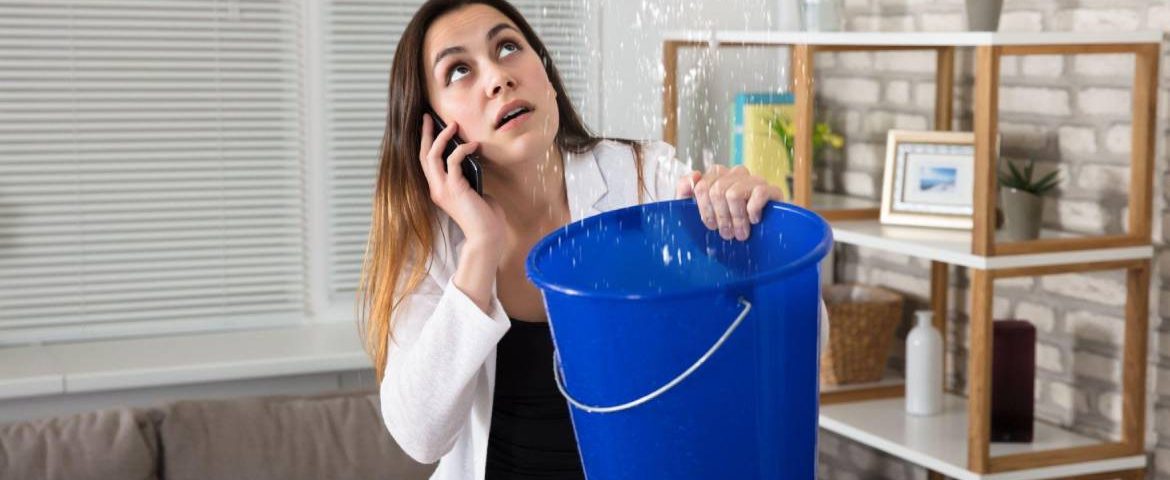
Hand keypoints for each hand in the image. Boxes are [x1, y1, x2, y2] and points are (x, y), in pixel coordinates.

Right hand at [419, 115, 505, 249]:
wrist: (487, 235)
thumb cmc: (484, 216)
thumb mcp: (472, 191)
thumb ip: (467, 177)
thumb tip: (471, 158)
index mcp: (438, 189)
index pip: (426, 162)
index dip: (426, 143)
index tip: (429, 126)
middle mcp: (436, 188)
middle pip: (424, 155)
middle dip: (426, 134)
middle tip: (429, 117)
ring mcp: (443, 189)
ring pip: (433, 156)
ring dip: (442, 137)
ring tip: (453, 125)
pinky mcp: (455, 188)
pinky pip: (454, 161)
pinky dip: (463, 149)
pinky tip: (474, 145)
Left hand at [676, 165, 782, 240]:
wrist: (764, 240)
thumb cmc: (729, 225)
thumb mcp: (701, 212)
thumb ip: (686, 193)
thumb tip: (692, 177)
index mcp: (718, 177)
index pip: (701, 185)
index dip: (705, 209)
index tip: (712, 225)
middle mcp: (736, 174)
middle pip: (716, 190)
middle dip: (720, 217)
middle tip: (727, 233)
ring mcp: (755, 180)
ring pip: (734, 194)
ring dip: (736, 219)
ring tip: (741, 233)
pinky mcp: (772, 189)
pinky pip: (758, 193)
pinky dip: (754, 211)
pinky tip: (755, 220)